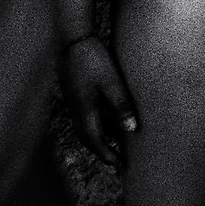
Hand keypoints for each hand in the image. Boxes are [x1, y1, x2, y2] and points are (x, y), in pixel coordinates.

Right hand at [59, 35, 136, 168]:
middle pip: (88, 137)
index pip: (95, 140)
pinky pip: (85, 116)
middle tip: (115, 163)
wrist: (71, 40)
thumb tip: (133, 129)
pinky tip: (106, 121)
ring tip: (113, 147)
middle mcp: (76, 109)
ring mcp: (74, 101)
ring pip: (85, 127)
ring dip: (98, 139)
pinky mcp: (75, 92)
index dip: (106, 154)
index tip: (118, 165)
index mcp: (85, 110)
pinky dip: (95, 124)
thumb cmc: (93, 59)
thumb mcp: (111, 82)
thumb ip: (121, 105)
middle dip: (101, 151)